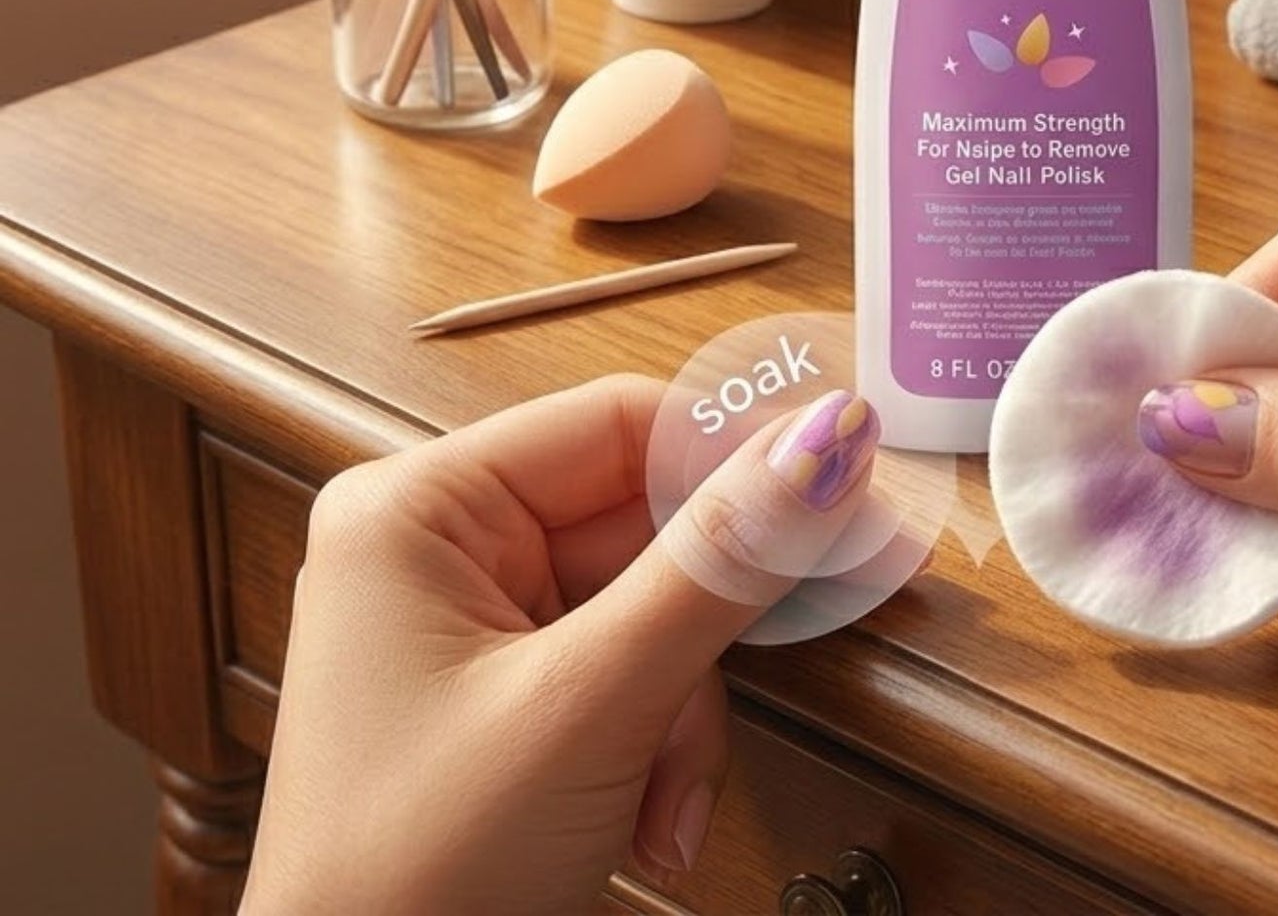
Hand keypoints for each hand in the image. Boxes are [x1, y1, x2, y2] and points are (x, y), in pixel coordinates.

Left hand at [241, 378, 880, 914]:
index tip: (848, 477)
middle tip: (822, 612)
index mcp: (419, 511)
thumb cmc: (412, 884)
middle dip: (706, 623)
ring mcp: (470, 627)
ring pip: (651, 609)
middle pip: (643, 523)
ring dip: (684, 710)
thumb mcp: (589, 707)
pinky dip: (656, 744)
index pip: (617, 424)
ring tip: (666, 801)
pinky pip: (626, 672)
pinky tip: (647, 825)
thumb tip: (824, 439)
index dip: (737, 450)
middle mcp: (438, 550)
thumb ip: (717, 562)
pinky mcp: (504, 696)